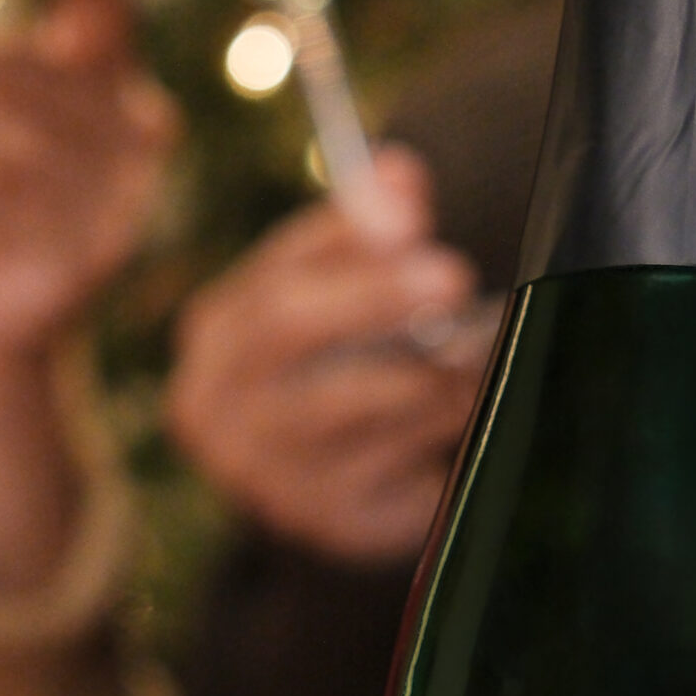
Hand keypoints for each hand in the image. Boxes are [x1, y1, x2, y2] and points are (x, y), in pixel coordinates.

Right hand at [165, 147, 489, 566]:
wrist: (332, 494)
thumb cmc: (336, 370)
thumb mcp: (337, 296)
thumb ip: (364, 234)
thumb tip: (397, 174)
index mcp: (214, 336)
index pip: (271, 271)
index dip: (341, 236)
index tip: (409, 212)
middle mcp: (217, 409)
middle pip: (288, 329)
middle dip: (375, 294)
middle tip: (451, 274)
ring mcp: (267, 475)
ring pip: (359, 400)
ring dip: (433, 365)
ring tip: (480, 344)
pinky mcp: (330, 522)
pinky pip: (403, 460)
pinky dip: (446, 426)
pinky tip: (474, 406)